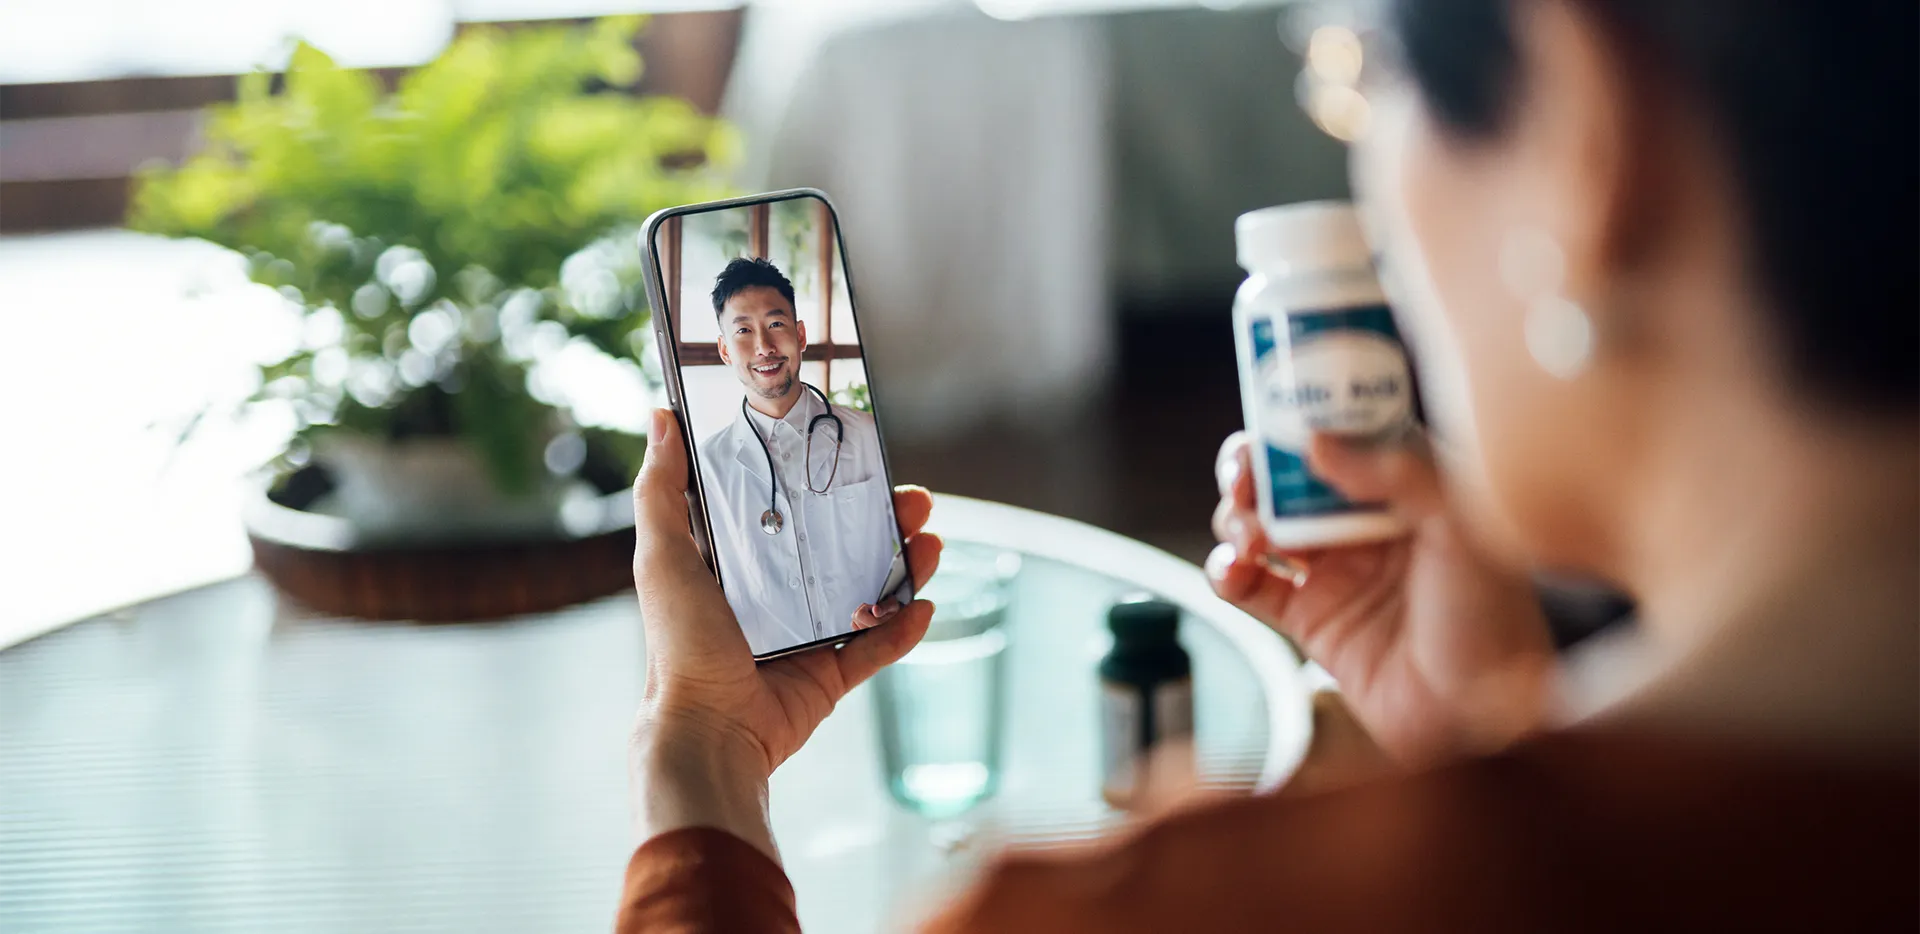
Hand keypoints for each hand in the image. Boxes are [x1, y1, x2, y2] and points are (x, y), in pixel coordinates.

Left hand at [629, 408, 941, 858]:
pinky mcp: (828, 677)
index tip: (861, 457)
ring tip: (932, 543)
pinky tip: (925, 605)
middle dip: (884, 521)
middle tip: (915, 498)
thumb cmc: (679, 645)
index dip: (828, 483)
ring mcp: (806, 637)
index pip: (792, 510)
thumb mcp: (662, 556)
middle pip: (842, 546)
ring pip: (869, 593)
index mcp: (738, 565)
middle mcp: (775, 596)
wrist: (707, 731)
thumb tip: (660, 418)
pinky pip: (876, 649)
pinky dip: (904, 629)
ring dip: (906, 567)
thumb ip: (661, 490)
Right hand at [1209, 431, 1552, 764]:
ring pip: (1259, 522)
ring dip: (1237, 517)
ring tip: (1250, 536)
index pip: (1345, 431)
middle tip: (1244, 477)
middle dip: (1253, 467)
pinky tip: (1234, 569)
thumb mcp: (1461, 526)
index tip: (1274, 410)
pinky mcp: (1307, 619)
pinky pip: (1248, 584)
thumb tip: (1314, 441)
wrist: (1479, 718)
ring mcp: (1332, 570)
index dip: (1304, 414)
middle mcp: (1365, 523)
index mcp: (1408, 488)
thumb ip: (1395, 471)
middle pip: (1287, 474)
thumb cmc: (1491, 618)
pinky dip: (1226, 570)